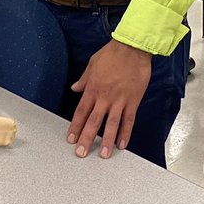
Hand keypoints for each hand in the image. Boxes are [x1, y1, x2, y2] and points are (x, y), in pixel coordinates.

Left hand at [67, 40, 151, 158]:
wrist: (132, 48)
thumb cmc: (112, 54)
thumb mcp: (92, 64)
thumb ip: (84, 79)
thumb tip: (75, 88)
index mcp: (93, 88)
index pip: (81, 112)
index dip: (75, 127)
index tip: (71, 139)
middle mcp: (104, 97)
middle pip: (93, 122)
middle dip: (86, 139)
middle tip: (81, 153)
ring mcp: (119, 100)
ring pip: (111, 124)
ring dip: (106, 140)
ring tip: (103, 154)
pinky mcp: (133, 101)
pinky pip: (128, 120)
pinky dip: (125, 133)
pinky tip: (122, 144)